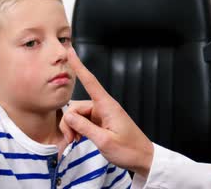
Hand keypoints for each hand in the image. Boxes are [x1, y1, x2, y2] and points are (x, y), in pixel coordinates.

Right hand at [60, 48, 153, 176]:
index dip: (79, 66)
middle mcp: (104, 107)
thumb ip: (84, 127)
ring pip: (78, 115)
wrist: (143, 158)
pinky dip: (78, 130)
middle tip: (71, 140)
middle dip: (69, 122)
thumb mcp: (104, 141)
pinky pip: (83, 121)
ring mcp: (102, 115)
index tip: (70, 51)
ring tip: (75, 142)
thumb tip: (68, 115)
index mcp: (107, 106)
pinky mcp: (101, 122)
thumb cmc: (128, 150)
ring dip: (73, 128)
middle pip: (77, 106)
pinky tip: (79, 139)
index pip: (90, 82)